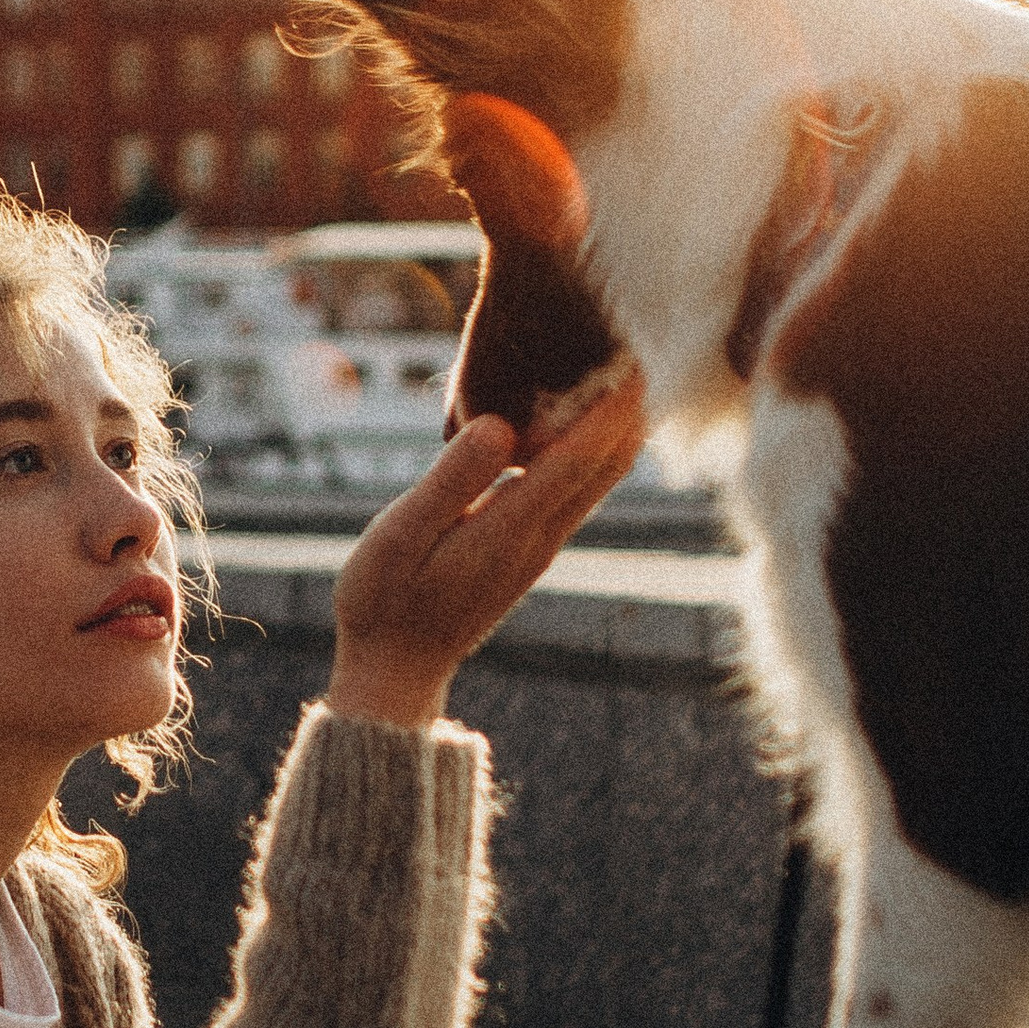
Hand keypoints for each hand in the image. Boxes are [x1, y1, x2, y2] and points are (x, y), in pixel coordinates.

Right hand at [325, 380, 647, 727]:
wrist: (394, 671)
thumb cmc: (383, 600)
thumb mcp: (401, 536)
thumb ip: (452, 480)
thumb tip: (500, 425)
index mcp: (508, 528)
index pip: (577, 458)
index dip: (609, 409)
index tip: (636, 363)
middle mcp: (537, 539)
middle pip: (602, 468)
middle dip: (625, 414)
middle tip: (645, 356)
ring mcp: (537, 550)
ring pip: (594, 484)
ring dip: (614, 434)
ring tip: (628, 381)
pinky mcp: (527, 554)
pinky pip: (573, 496)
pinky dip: (589, 457)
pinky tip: (586, 431)